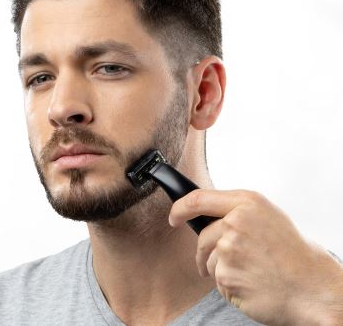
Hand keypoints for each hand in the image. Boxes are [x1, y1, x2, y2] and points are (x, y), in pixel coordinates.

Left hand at [168, 189, 342, 324]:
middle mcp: (235, 222)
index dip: (180, 208)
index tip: (173, 216)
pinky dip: (228, 284)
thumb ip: (235, 210)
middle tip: (227, 260)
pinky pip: (217, 279)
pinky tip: (250, 282)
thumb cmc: (289, 251)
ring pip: (207, 260)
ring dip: (220, 268)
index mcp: (246, 202)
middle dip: (206, 251)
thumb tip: (204, 213)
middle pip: (202, 237)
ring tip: (249, 270)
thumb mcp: (265, 215)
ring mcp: (230, 249)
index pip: (198, 199)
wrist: (311, 286)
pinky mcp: (227, 275)